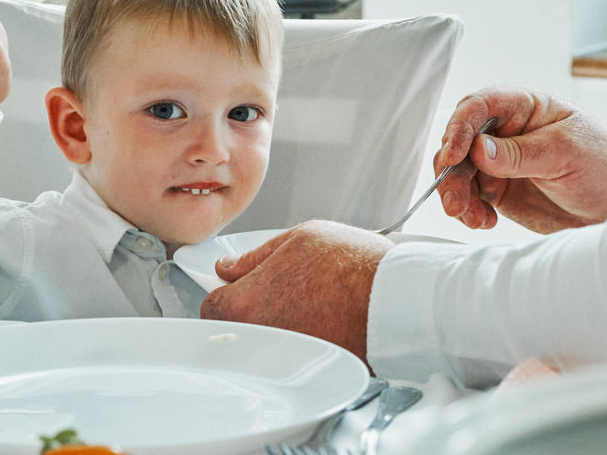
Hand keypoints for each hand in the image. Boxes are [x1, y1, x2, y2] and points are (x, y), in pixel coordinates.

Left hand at [201, 220, 392, 361]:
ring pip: (268, 339)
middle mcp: (263, 336)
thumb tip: (232, 266)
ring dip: (279, 322)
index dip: (225, 289)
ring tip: (310, 300)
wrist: (395, 298)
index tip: (238, 282)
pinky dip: (305, 336)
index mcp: (249, 302)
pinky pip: (296, 351)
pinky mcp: (313, 367)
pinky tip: (325, 317)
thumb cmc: (354, 265)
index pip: (211, 305)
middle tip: (280, 288)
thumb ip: (256, 255)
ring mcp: (287, 356)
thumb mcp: (300, 238)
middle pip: (239, 325)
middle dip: (252, 307)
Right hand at [436, 88, 606, 233]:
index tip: (453, 154)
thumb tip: (479, 149)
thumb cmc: (602, 164)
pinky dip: (468, 209)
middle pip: (460, 140)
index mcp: (525, 106)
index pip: (480, 105)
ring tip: (470, 216)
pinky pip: (469, 195)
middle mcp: (505, 130)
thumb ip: (522, 153)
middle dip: (450, 170)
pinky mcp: (498, 189)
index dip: (460, 127)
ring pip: (458, 170)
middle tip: (455, 199)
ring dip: (456, 194)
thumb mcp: (567, 154)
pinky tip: (484, 222)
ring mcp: (499, 161)